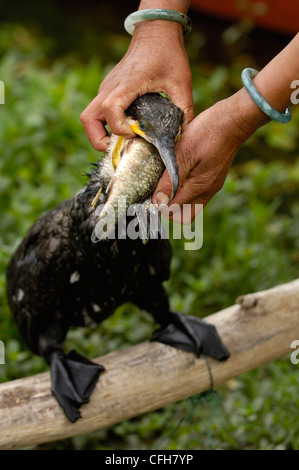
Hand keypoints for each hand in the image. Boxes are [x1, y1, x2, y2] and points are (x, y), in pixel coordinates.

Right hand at [80, 21, 193, 151]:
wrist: (155, 32)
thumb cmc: (168, 54)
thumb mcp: (181, 82)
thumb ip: (184, 110)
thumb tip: (185, 136)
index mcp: (127, 84)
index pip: (110, 109)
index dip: (119, 127)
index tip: (135, 134)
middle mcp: (110, 87)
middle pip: (88, 119)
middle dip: (99, 140)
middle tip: (120, 148)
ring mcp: (106, 89)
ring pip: (89, 117)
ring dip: (99, 135)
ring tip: (122, 142)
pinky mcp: (108, 91)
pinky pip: (97, 113)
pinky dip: (106, 126)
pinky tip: (126, 130)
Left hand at [152, 89, 266, 222]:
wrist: (233, 120)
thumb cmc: (208, 132)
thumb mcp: (183, 153)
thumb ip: (171, 180)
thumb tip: (159, 202)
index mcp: (199, 187)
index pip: (174, 211)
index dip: (158, 205)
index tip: (149, 193)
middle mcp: (207, 191)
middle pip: (184, 215)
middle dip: (168, 208)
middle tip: (156, 192)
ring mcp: (212, 186)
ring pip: (191, 206)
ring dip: (177, 200)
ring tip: (165, 183)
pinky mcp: (214, 179)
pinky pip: (197, 194)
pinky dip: (185, 191)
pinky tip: (178, 176)